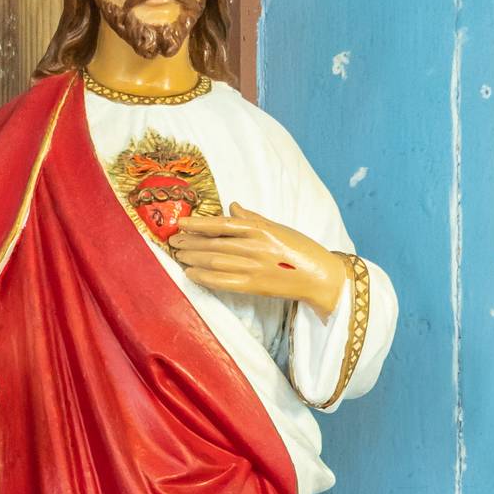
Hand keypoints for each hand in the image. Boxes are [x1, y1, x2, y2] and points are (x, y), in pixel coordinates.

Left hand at [170, 202, 346, 318]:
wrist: (320, 276)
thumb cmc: (300, 250)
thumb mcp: (278, 228)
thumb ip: (253, 218)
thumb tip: (233, 207)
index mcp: (261, 229)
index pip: (222, 224)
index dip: (198, 224)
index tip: (181, 223)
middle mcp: (255, 247)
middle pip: (214, 243)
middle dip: (190, 242)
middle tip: (173, 241)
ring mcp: (254, 267)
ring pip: (214, 261)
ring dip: (192, 258)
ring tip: (178, 255)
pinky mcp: (254, 286)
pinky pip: (222, 281)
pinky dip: (204, 277)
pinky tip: (190, 274)